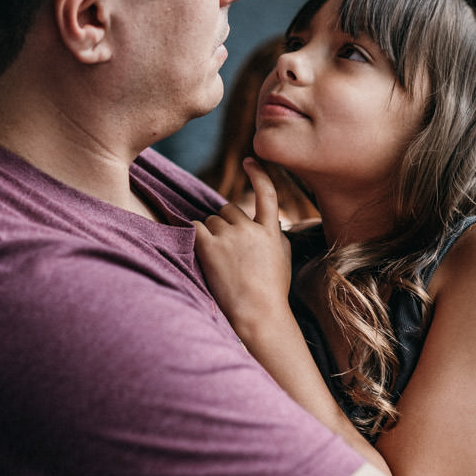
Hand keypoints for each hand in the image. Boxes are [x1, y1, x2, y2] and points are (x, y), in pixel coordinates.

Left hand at [194, 158, 292, 331]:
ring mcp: (230, 236)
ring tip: (218, 262)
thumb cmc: (271, 294)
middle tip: (226, 253)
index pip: (267, 194)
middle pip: (229, 210)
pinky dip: (193, 235)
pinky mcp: (210, 246)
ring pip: (211, 220)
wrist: (258, 315)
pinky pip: (194, 227)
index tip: (250, 160)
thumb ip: (275, 236)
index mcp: (271, 232)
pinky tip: (197, 249)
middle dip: (225, 225)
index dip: (258, 174)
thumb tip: (271, 220)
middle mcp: (251, 229)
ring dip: (210, 233)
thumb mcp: (283, 260)